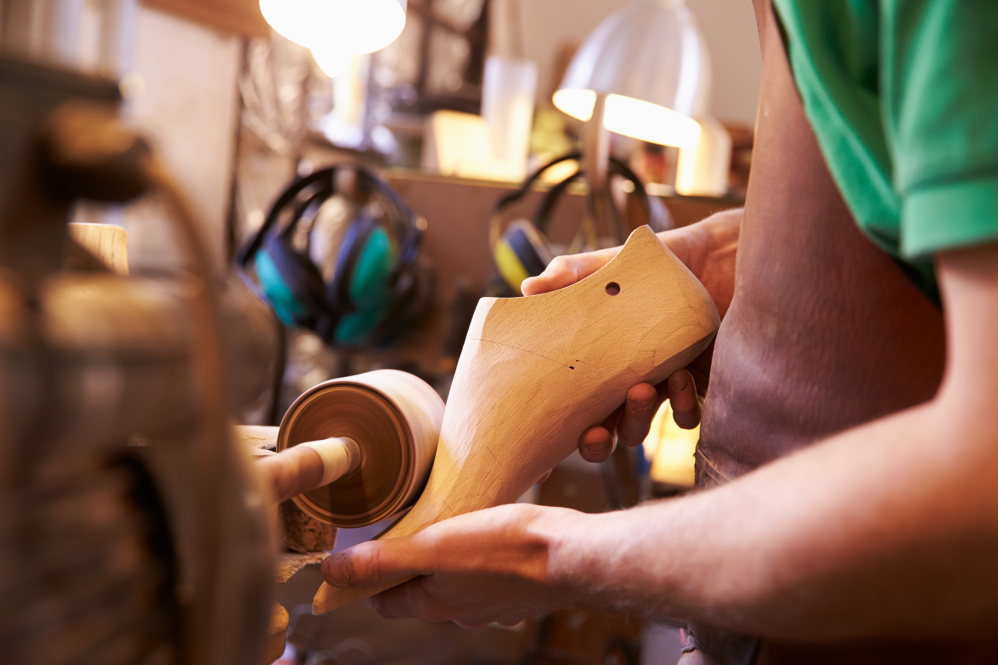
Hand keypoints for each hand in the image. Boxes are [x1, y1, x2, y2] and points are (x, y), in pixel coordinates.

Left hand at [321, 504, 583, 627]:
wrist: (570, 554)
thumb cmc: (506, 549)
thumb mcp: (434, 547)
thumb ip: (383, 560)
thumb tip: (331, 572)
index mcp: (434, 602)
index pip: (384, 599)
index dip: (367, 578)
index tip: (359, 554)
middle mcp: (461, 610)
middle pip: (419, 590)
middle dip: (406, 565)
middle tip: (401, 528)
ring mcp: (492, 602)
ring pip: (454, 581)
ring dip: (444, 559)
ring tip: (443, 523)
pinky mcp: (518, 586)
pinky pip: (485, 574)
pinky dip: (476, 556)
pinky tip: (484, 531)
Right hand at [521, 209, 740, 462]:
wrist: (716, 254)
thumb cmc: (655, 265)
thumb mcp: (609, 266)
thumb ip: (572, 274)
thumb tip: (529, 287)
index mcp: (594, 364)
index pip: (566, 410)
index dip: (550, 439)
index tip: (539, 457)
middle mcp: (621, 383)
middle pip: (599, 433)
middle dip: (594, 443)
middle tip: (593, 431)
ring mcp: (658, 389)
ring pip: (637, 429)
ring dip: (634, 420)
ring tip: (641, 389)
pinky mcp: (697, 386)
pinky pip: (687, 416)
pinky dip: (682, 405)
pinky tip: (681, 376)